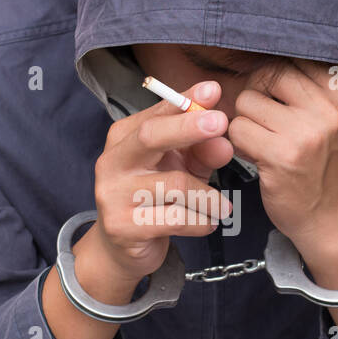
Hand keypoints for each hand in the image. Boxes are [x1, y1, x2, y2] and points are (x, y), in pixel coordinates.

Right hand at [79, 80, 235, 297]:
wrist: (121, 248)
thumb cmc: (155, 199)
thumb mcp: (181, 168)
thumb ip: (201, 152)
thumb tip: (224, 142)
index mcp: (124, 139)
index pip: (157, 112)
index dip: (186, 100)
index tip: (214, 90)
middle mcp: (113, 162)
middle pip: (151, 137)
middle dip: (189, 127)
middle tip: (222, 123)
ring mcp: (113, 194)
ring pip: (174, 185)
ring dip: (208, 196)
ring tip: (223, 207)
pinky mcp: (123, 226)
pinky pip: (174, 219)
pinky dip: (201, 222)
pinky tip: (207, 223)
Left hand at [225, 58, 337, 254]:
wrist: (328, 215)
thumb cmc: (319, 162)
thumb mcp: (325, 117)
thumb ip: (301, 85)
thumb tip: (251, 54)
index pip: (287, 60)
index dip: (270, 80)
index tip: (277, 104)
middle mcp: (328, 108)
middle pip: (265, 75)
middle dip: (255, 98)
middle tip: (266, 124)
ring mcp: (306, 133)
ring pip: (246, 102)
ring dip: (246, 123)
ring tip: (265, 143)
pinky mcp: (282, 156)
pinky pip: (237, 130)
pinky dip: (239, 144)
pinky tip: (259, 157)